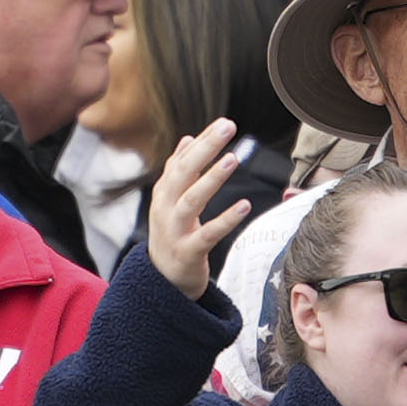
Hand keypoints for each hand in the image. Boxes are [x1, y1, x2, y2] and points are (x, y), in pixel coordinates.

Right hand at [147, 119, 252, 298]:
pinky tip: (244, 205)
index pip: (182, 160)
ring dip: (211, 179)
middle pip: (183, 174)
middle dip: (205, 149)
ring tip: (232, 159)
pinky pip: (207, 235)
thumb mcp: (170, 203)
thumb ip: (177, 171)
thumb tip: (188, 139)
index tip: (224, 123)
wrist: (162, 282)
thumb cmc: (172, 236)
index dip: (203, 141)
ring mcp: (175, 231)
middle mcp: (165, 209)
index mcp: (164, 193)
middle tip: (228, 127)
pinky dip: (225, 220)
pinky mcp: (188, 252)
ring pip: (191, 201)